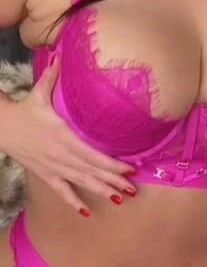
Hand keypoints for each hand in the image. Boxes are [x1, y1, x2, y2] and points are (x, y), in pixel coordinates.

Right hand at [1, 56, 136, 214]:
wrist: (2, 127)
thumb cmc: (24, 110)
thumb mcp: (39, 93)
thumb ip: (52, 76)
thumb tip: (60, 55)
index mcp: (63, 136)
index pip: (92, 154)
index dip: (112, 163)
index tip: (130, 168)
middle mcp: (60, 155)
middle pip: (91, 171)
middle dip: (113, 180)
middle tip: (133, 189)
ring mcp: (52, 167)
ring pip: (80, 182)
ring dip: (100, 191)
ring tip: (119, 198)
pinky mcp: (45, 174)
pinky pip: (61, 191)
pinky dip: (74, 201)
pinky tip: (87, 211)